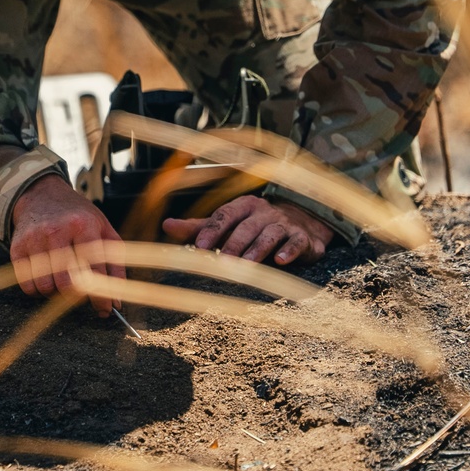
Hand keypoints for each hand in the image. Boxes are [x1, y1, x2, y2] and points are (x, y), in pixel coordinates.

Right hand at [10, 175, 124, 316]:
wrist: (42, 194)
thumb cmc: (77, 215)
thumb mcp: (104, 230)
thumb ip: (115, 265)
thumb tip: (116, 301)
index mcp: (83, 226)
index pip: (94, 270)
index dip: (101, 296)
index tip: (105, 309)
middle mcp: (57, 231)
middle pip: (67, 282)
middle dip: (77, 296)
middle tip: (81, 293)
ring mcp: (35, 239)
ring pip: (45, 286)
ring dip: (55, 293)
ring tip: (62, 281)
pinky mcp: (18, 248)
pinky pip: (27, 284)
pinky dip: (38, 290)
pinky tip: (46, 278)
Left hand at [162, 194, 331, 266]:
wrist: (301, 221)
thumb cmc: (257, 224)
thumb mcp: (229, 223)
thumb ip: (200, 227)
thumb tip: (167, 225)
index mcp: (243, 206)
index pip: (224, 215)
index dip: (212, 231)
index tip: (199, 248)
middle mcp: (263, 212)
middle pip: (246, 226)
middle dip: (234, 243)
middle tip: (222, 261)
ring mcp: (284, 223)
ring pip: (270, 234)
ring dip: (258, 248)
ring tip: (247, 264)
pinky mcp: (302, 237)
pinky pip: (296, 242)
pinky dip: (289, 251)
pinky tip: (280, 261)